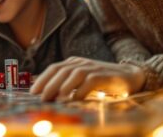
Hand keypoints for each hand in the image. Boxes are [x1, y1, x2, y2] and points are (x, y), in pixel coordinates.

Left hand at [30, 57, 145, 101]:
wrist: (130, 76)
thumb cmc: (103, 81)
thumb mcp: (83, 80)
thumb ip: (68, 84)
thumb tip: (49, 95)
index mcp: (73, 62)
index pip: (53, 68)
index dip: (42, 79)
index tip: (33, 92)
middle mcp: (80, 62)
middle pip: (60, 71)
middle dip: (48, 85)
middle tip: (41, 98)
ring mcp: (92, 67)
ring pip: (72, 75)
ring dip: (62, 87)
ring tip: (54, 99)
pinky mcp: (103, 75)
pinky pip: (89, 82)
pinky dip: (80, 91)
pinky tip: (74, 100)